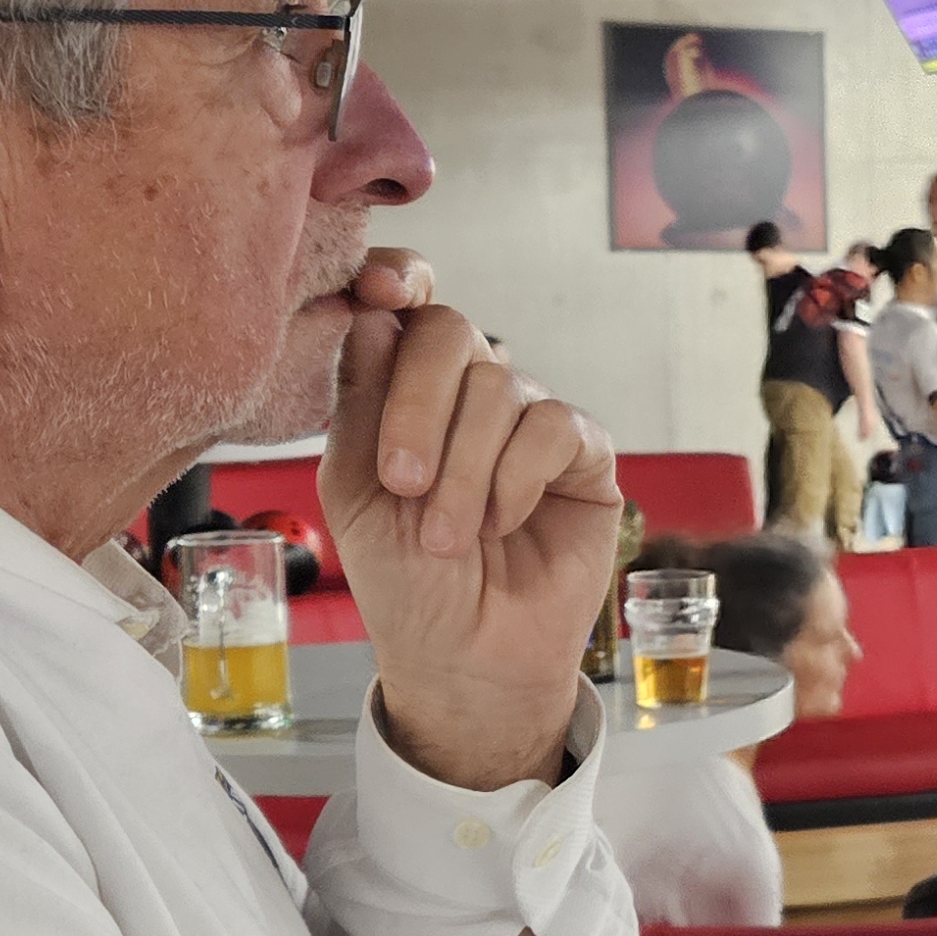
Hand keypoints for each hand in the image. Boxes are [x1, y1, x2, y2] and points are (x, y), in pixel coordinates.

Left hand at [322, 252, 618, 792]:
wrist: (464, 657)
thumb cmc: (404, 583)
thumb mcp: (353, 491)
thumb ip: (360, 402)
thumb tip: (377, 313)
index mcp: (403, 390)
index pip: (409, 302)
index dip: (400, 278)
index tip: (380, 291)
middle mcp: (467, 393)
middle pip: (449, 332)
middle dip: (417, 406)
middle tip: (403, 483)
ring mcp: (527, 418)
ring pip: (500, 385)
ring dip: (464, 470)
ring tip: (449, 539)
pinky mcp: (583, 454)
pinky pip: (554, 427)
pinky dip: (516, 479)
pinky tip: (504, 524)